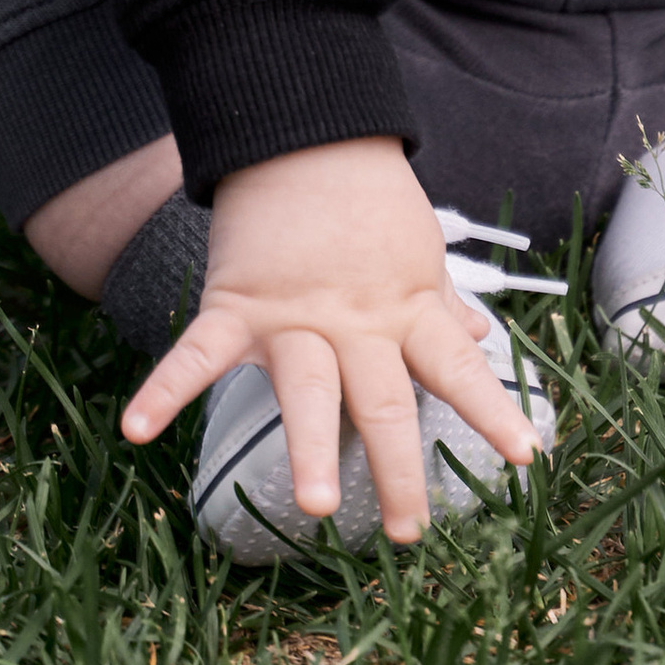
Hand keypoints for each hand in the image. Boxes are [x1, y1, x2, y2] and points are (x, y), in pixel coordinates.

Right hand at [117, 138, 544, 540]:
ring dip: (310, 446)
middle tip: (406, 531)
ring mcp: (294, 316)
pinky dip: (164, 389)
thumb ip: (440, 301)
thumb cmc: (368, 198)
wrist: (304, 133)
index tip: (528, 459)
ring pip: (307, 390)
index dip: (493, 411)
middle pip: (383, 402)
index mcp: (408, 309)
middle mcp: (356, 323)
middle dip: (396, 468)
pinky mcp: (236, 304)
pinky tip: (137, 429)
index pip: (460, 368)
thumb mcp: (420, 249)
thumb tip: (476, 334)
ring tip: (313, 505)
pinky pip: (198, 353)